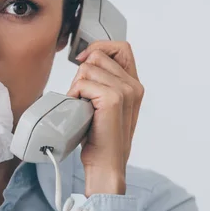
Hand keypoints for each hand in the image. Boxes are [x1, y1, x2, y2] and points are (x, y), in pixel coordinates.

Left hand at [68, 40, 144, 196]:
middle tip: (83, 96)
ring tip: (83, 106)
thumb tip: (85, 59)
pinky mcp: (112, 98)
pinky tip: (80, 111)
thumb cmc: (101, 136)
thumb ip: (104, 81)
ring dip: (77, 86)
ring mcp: (125, 91)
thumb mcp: (105, 103)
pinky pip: (82, 83)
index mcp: (134, 84)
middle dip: (82, 73)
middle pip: (98, 55)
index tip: (84, 61)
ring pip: (87, 68)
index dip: (99, 48)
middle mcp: (133, 85)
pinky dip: (75, 95)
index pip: (121, 47)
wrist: (106, 163)